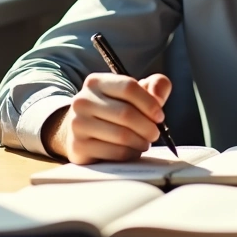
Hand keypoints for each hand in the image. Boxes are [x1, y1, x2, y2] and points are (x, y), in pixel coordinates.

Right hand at [45, 72, 170, 163]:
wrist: (82, 131)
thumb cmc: (114, 110)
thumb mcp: (133, 93)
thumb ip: (154, 85)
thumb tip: (159, 95)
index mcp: (96, 82)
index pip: (128, 87)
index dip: (150, 103)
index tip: (159, 116)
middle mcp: (82, 101)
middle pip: (126, 113)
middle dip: (148, 127)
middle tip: (155, 133)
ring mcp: (78, 124)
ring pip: (122, 135)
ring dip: (141, 142)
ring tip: (145, 142)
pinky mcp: (79, 147)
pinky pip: (115, 152)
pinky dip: (130, 154)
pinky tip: (132, 150)